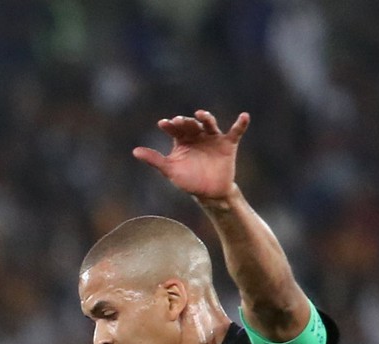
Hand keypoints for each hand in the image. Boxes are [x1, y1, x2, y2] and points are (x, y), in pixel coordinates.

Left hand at [133, 110, 247, 202]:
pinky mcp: (228, 143)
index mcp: (182, 139)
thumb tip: (134, 151)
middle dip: (185, 122)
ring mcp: (213, 137)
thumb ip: (154, 160)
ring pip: (209, 124)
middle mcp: (197, 135)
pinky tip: (244, 116)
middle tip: (179, 121)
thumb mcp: (170, 170)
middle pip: (191, 124)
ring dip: (205, 118)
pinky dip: (240, 124)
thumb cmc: (188, 180)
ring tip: (201, 115)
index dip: (169, 125)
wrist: (209, 193)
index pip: (174, 129)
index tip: (164, 124)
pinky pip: (236, 132)